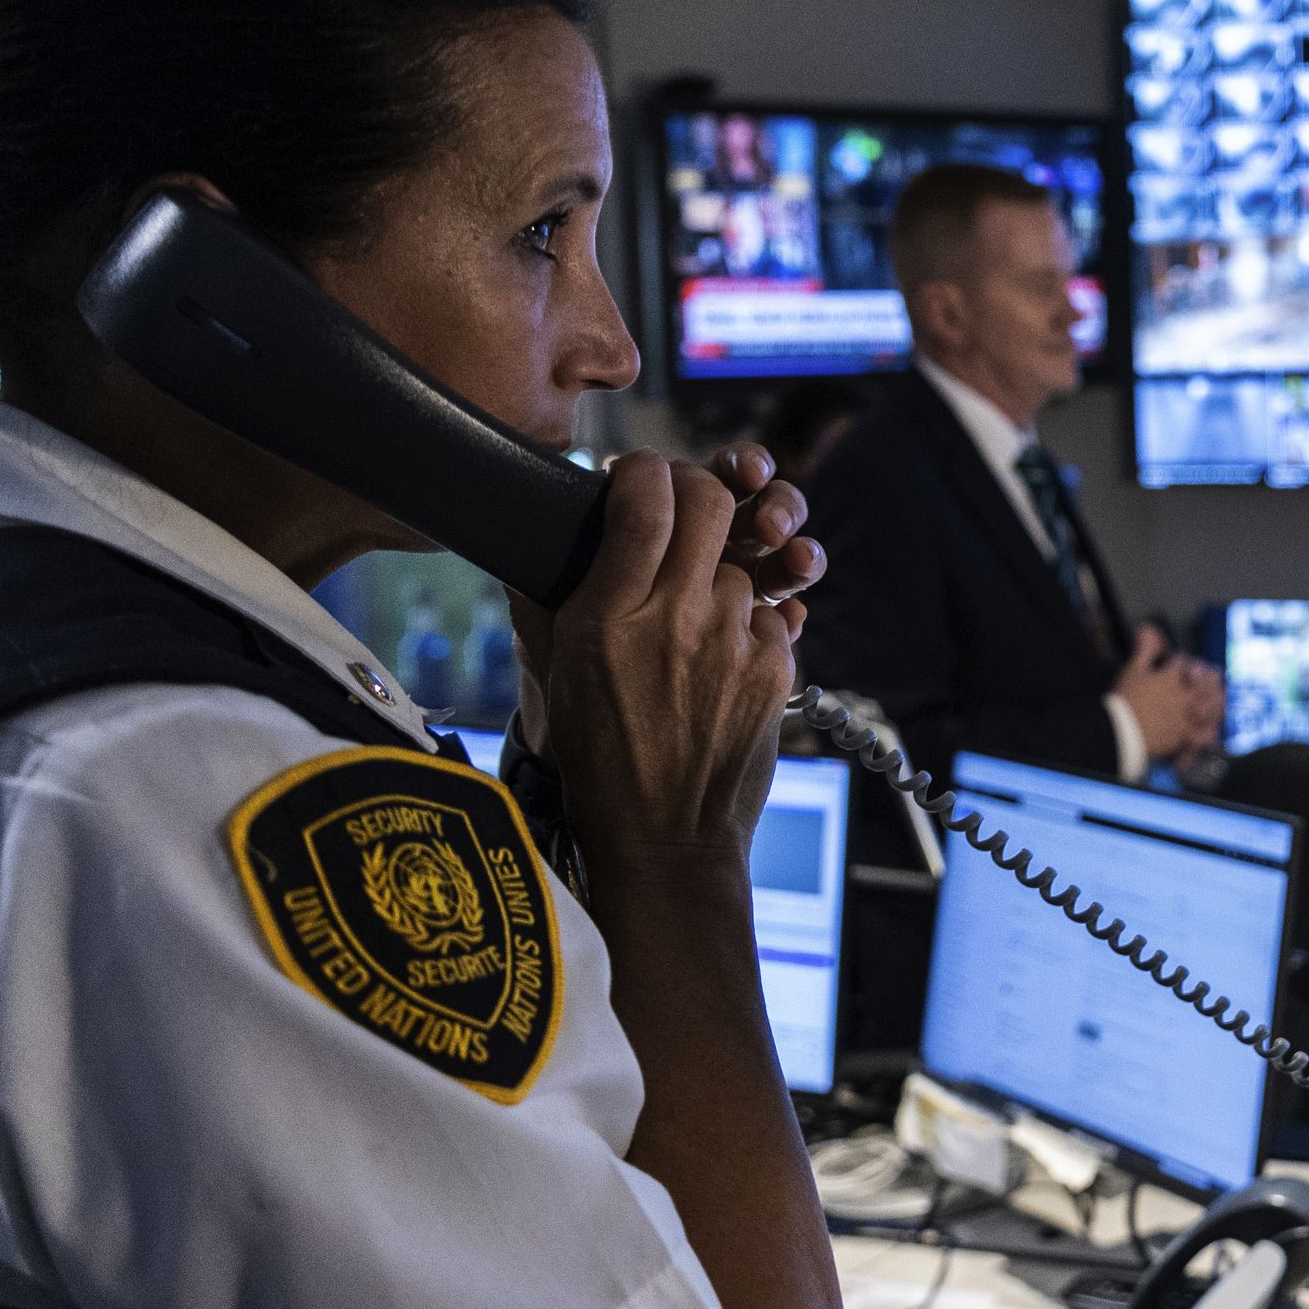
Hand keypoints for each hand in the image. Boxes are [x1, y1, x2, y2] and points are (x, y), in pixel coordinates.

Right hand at [503, 446, 823, 748]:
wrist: (667, 839)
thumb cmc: (602, 760)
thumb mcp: (558, 674)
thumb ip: (548, 600)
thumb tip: (531, 541)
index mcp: (609, 616)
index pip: (642, 502)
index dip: (643, 470)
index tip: (638, 474)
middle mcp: (676, 618)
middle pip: (709, 504)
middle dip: (698, 489)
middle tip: (682, 504)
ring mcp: (733, 642)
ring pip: (743, 563)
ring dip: (722, 575)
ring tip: (695, 616)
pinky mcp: (776, 667)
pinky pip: (771, 613)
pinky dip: (749, 625)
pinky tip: (722, 658)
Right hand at [1113, 623, 1225, 763]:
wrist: (1120, 731)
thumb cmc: (1124, 699)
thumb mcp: (1133, 669)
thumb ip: (1144, 649)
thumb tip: (1149, 628)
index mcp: (1171, 677)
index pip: (1181, 662)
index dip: (1181, 659)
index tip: (1178, 659)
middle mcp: (1182, 696)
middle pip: (1203, 684)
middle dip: (1210, 678)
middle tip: (1217, 675)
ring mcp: (1184, 717)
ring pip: (1207, 708)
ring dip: (1216, 703)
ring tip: (1221, 700)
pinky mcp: (1181, 737)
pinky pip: (1199, 735)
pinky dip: (1207, 733)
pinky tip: (1212, 731)